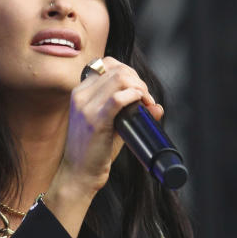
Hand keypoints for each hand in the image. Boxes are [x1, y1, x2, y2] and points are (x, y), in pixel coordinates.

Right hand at [55, 56, 162, 196]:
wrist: (79, 173)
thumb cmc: (94, 150)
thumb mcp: (110, 125)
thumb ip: (130, 112)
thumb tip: (157, 106)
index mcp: (80, 92)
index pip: (107, 64)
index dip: (129, 72)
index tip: (139, 89)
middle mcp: (80, 95)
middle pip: (116, 69)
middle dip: (138, 80)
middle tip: (147, 99)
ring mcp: (86, 106)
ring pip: (119, 79)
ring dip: (140, 88)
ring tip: (146, 103)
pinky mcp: (95, 120)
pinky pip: (118, 98)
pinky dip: (134, 96)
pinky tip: (141, 104)